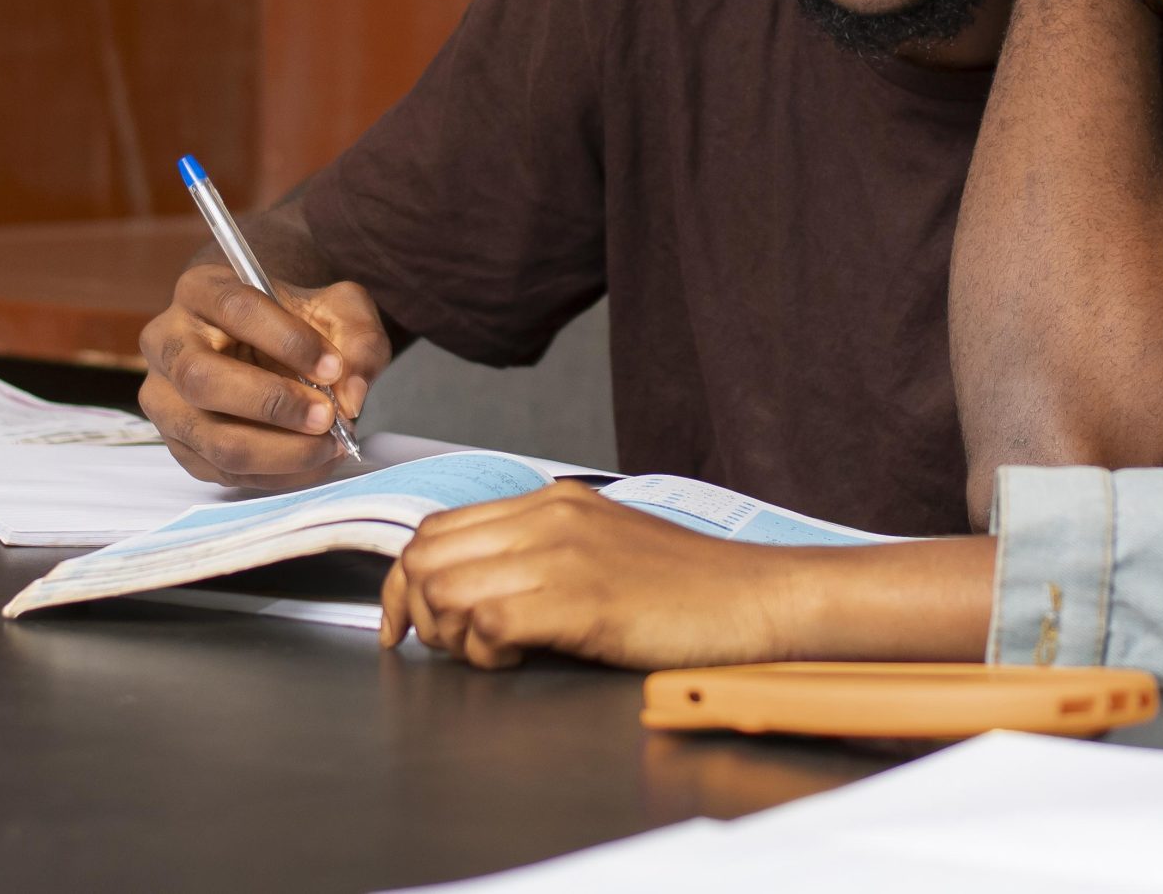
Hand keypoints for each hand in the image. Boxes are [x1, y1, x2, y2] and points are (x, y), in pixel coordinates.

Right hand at [138, 264, 391, 488]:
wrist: (275, 345)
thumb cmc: (302, 322)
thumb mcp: (341, 310)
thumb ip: (358, 341)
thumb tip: (352, 395)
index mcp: (201, 289)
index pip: (235, 308)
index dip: (287, 341)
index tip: (334, 367)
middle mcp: (167, 342)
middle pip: (202, 379)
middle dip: (273, 404)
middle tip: (328, 417)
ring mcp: (163, 398)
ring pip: (210, 436)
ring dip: (278, 451)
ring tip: (329, 446)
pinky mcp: (178, 443)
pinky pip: (221, 470)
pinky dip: (275, 474)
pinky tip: (314, 461)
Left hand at [378, 483, 800, 668]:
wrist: (756, 598)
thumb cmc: (688, 589)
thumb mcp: (604, 549)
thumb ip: (541, 555)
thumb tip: (476, 592)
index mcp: (553, 501)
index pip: (438, 528)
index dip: (406, 582)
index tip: (405, 624)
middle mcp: (550, 516)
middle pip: (426, 556)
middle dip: (418, 612)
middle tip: (454, 648)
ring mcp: (565, 554)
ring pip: (447, 589)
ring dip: (452, 636)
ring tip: (492, 655)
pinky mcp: (581, 599)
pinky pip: (488, 622)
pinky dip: (485, 653)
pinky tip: (518, 660)